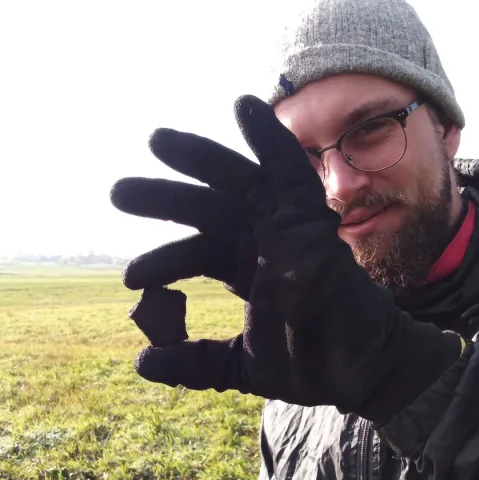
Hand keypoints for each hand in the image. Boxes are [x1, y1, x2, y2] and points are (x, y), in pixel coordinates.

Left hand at [112, 96, 461, 423]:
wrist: (359, 373)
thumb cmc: (312, 365)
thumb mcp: (241, 365)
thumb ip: (195, 363)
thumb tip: (142, 363)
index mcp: (247, 270)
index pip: (198, 249)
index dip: (164, 257)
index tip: (130, 279)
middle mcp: (264, 244)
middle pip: (207, 209)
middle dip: (163, 198)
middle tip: (118, 192)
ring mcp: (289, 230)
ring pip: (238, 182)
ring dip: (199, 157)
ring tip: (157, 140)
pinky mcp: (313, 223)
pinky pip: (292, 172)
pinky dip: (271, 138)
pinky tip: (245, 106)